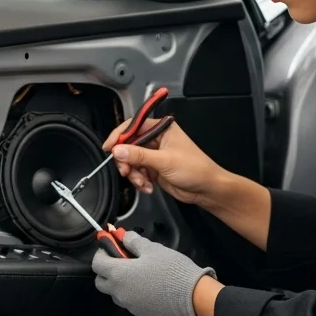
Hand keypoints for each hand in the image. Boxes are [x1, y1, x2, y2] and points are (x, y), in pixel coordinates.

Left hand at [91, 231, 214, 315]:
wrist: (193, 296)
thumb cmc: (171, 269)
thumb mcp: (153, 249)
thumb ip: (133, 241)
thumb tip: (122, 235)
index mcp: (119, 274)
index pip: (96, 263)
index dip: (102, 252)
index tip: (111, 246)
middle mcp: (120, 293)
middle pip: (101, 282)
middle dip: (106, 270)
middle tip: (121, 261)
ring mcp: (130, 307)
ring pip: (116, 294)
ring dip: (120, 284)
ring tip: (138, 275)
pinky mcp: (142, 315)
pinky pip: (131, 303)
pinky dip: (134, 295)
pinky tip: (150, 288)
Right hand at [102, 118, 223, 205]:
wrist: (207, 189)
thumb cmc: (195, 169)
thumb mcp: (165, 161)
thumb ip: (139, 155)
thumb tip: (118, 150)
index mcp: (162, 128)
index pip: (133, 126)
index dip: (119, 136)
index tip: (109, 147)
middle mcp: (157, 139)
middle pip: (129, 145)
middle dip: (126, 160)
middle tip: (126, 171)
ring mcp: (155, 154)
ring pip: (132, 161)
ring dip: (134, 174)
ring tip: (142, 182)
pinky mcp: (154, 169)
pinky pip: (138, 172)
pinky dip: (139, 181)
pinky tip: (148, 187)